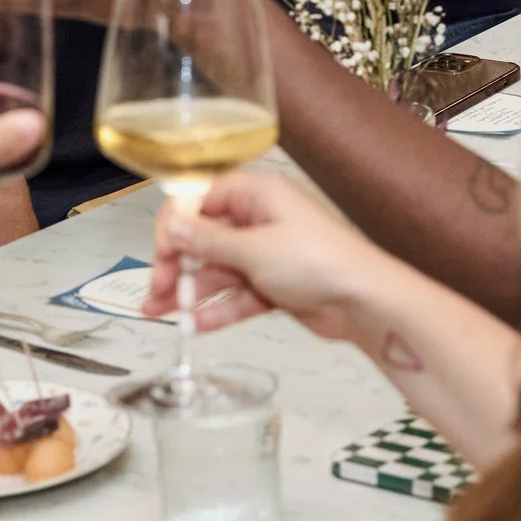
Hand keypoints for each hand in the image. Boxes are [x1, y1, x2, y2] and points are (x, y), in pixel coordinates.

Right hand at [141, 171, 389, 339]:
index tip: (161, 254)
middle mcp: (261, 219)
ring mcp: (268, 253)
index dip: (176, 225)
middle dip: (178, 264)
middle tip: (156, 290)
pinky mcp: (275, 284)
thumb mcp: (254, 249)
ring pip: (218, 270)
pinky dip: (218, 308)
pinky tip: (197, 326)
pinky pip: (238, 293)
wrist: (364, 301)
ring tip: (162, 315)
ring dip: (191, 292)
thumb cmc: (319, 261)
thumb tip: (172, 226)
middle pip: (205, 237)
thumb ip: (208, 241)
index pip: (201, 199)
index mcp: (258, 194)